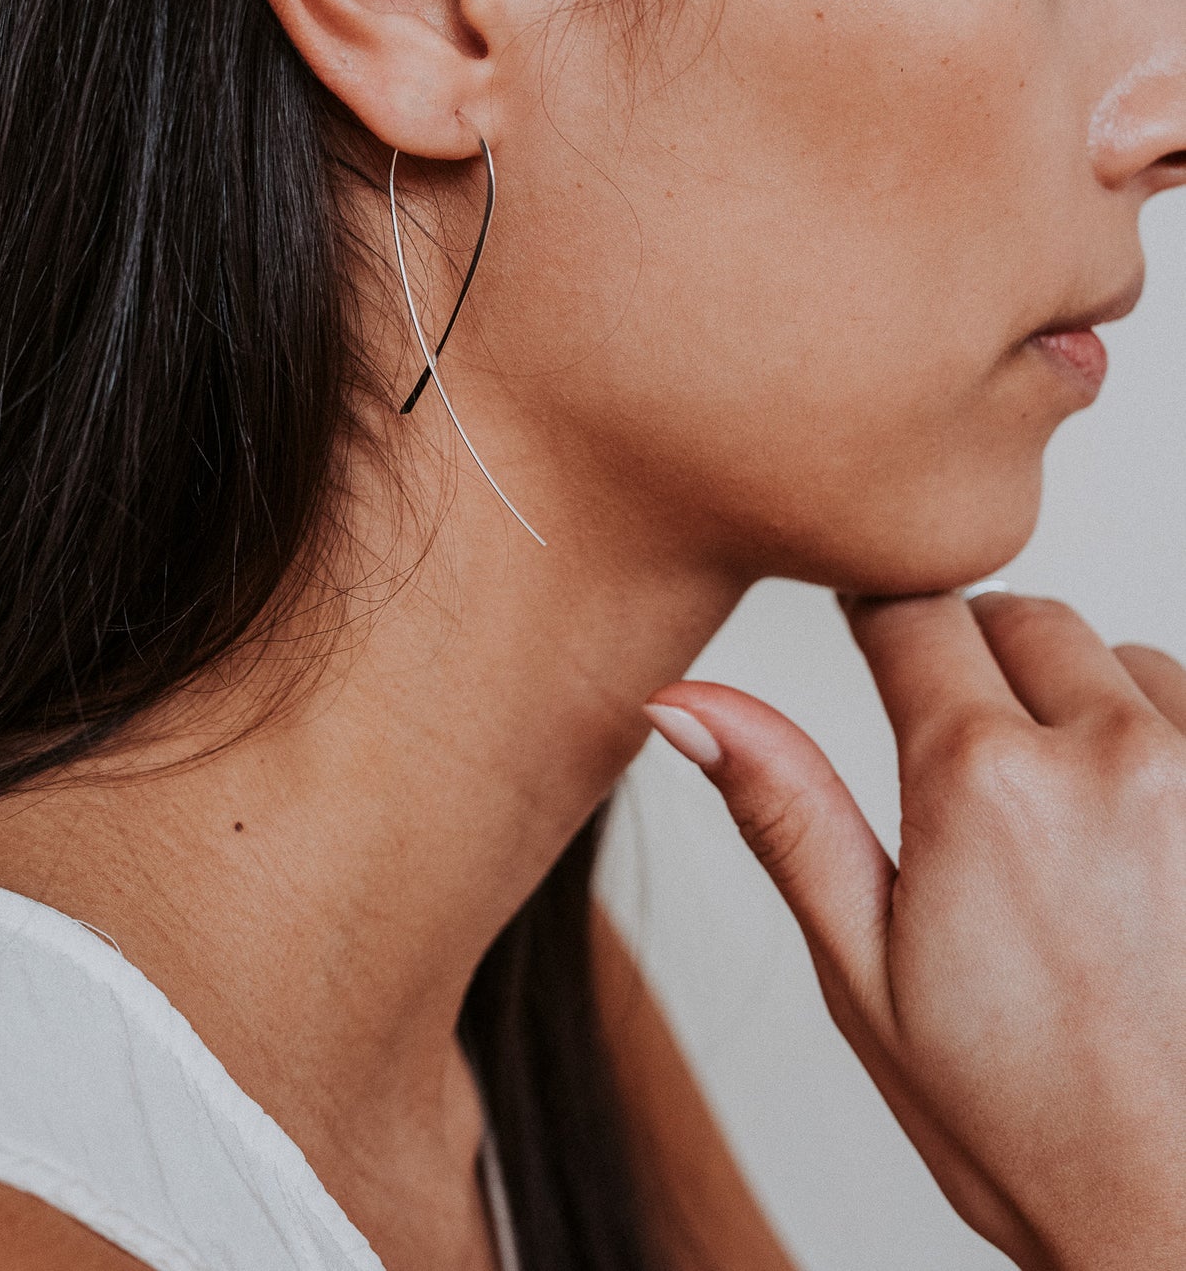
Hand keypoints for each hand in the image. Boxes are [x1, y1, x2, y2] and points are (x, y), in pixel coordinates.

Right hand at [645, 593, 1185, 1270]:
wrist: (1181, 1225)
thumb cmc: (1025, 1124)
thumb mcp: (864, 975)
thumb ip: (784, 812)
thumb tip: (685, 705)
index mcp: (981, 784)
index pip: (912, 612)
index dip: (877, 622)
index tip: (872, 642)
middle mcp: (1109, 755)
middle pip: (1018, 619)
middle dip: (975, 667)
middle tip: (963, 783)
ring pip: (1118, 661)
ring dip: (1082, 709)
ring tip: (1065, 829)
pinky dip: (1162, 747)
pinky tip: (1139, 843)